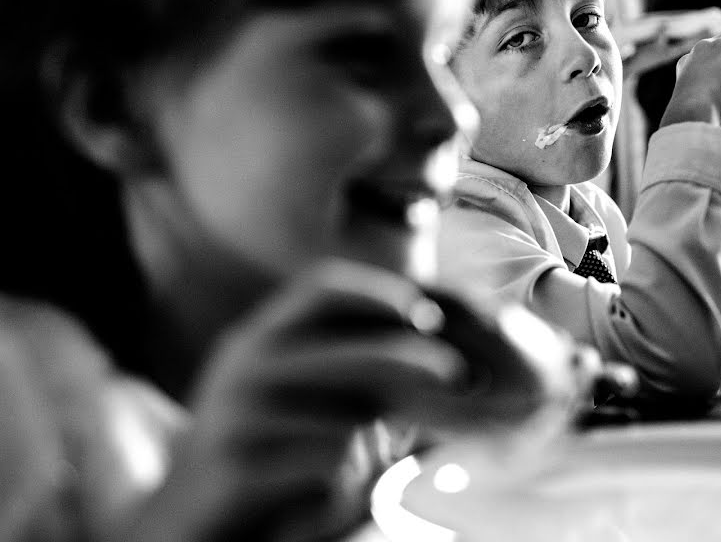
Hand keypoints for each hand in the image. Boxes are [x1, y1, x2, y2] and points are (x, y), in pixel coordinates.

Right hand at [124, 260, 596, 541]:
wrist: (185, 512)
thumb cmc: (263, 447)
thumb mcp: (298, 394)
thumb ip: (351, 371)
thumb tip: (436, 356)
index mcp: (262, 335)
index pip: (319, 288)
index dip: (378, 291)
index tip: (428, 312)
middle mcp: (245, 363)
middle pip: (340, 348)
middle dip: (404, 358)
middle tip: (455, 372)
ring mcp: (236, 415)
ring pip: (341, 416)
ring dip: (374, 440)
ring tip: (373, 458)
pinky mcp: (236, 466)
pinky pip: (322, 464)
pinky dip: (346, 479)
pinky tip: (334, 490)